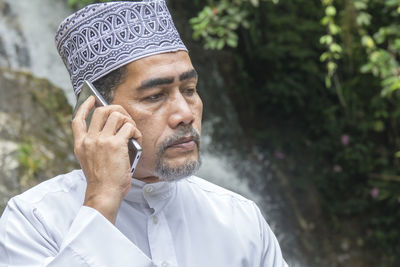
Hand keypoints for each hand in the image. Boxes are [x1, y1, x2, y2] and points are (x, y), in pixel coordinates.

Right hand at [72, 96, 141, 223]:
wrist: (104, 193)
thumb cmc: (103, 181)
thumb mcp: (91, 161)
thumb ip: (96, 146)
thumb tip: (115, 130)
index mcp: (80, 144)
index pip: (78, 119)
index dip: (85, 106)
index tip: (92, 99)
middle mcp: (89, 140)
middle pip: (102, 111)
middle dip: (117, 109)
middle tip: (125, 118)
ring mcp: (101, 140)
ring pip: (117, 115)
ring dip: (128, 121)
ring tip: (132, 133)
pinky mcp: (115, 144)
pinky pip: (129, 127)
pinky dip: (136, 132)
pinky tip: (137, 141)